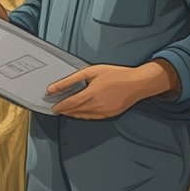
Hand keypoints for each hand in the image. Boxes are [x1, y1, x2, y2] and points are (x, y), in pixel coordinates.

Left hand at [46, 62, 175, 118]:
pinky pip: (92, 117)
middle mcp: (96, 105)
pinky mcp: (109, 115)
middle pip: (74, 111)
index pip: (70, 103)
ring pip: (82, 115)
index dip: (59, 106)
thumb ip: (71, 80)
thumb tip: (55, 87)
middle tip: (56, 108)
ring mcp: (103, 112)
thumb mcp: (91, 72)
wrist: (137, 83)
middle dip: (64, 110)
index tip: (52, 106)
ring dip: (72, 114)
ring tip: (66, 110)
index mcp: (91, 94)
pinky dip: (83, 116)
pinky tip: (80, 112)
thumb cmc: (117, 75)